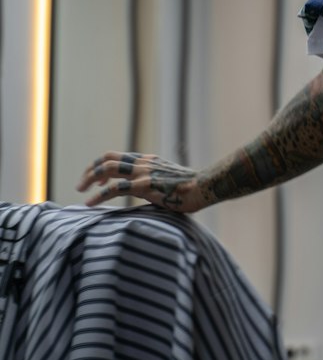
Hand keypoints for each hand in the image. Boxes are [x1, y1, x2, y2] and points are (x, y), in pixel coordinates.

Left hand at [77, 152, 208, 213]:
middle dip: (90, 170)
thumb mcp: (167, 179)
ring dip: (90, 178)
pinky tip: (89, 203)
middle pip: (108, 158)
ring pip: (108, 168)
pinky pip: (116, 188)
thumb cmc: (190, 188)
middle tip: (80, 185)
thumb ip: (153, 181)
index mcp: (147, 160)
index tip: (95, 180)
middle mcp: (143, 162)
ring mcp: (144, 172)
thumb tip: (145, 192)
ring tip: (80, 190)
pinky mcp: (146, 185)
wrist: (206, 186)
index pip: (117, 156)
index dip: (101, 165)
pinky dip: (99, 195)